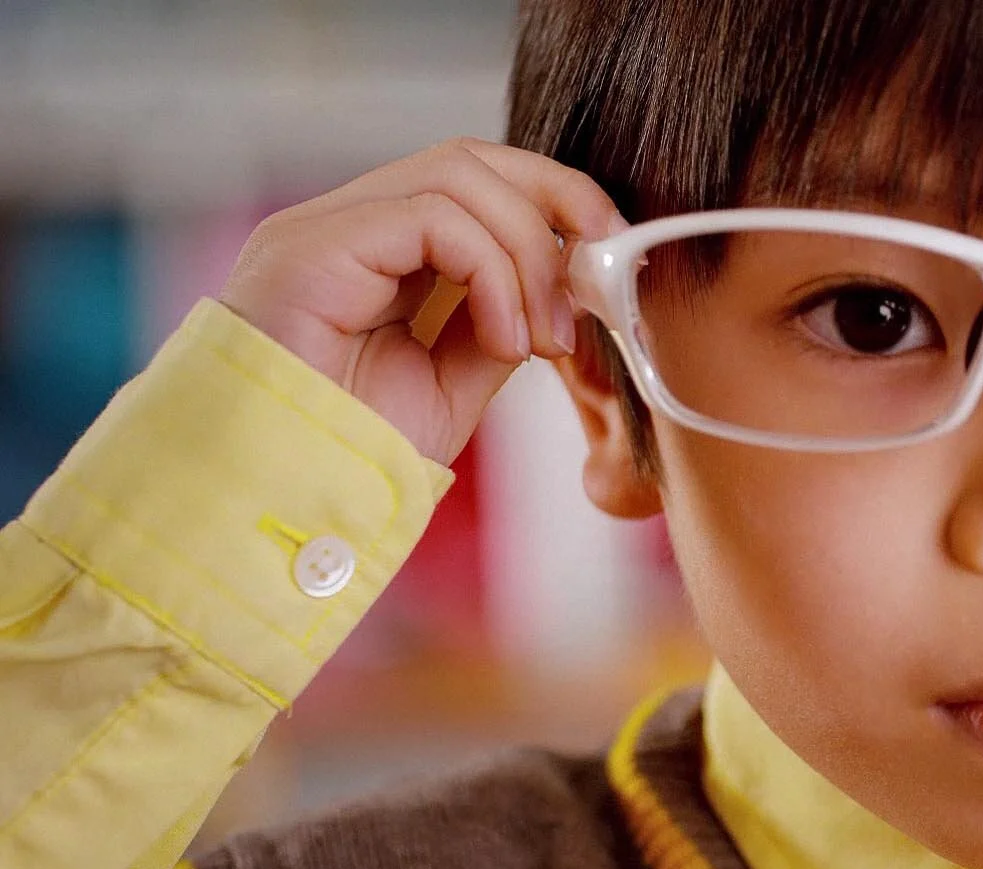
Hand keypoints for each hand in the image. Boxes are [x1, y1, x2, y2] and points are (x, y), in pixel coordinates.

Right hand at [219, 138, 626, 466]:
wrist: (284, 507)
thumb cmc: (351, 456)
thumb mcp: (453, 385)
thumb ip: (497, 325)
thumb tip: (560, 288)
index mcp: (375, 251)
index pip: (472, 179)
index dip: (553, 200)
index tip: (611, 255)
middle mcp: (343, 225)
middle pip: (470, 158)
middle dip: (556, 203)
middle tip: (597, 284)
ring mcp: (321, 229)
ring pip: (457, 175)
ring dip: (528, 255)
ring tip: (543, 340)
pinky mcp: (311, 248)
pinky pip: (432, 218)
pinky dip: (493, 274)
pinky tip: (507, 342)